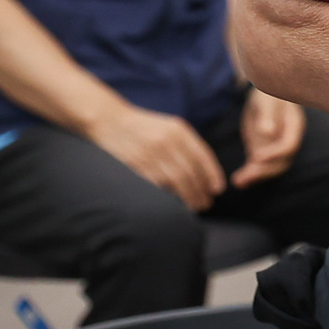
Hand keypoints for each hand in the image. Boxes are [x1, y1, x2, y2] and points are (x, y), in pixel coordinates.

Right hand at [85, 103, 225, 210]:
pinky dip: (167, 197)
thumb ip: (187, 144)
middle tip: (206, 204)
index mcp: (179, 130)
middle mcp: (167, 141)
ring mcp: (150, 154)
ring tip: (194, 207)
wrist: (111, 121)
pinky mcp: (134, 166)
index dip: (212, 175)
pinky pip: (156, 185)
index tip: (217, 190)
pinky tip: (173, 205)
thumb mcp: (171, 127)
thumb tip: (205, 171)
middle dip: (200, 191)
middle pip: (190, 172)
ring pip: (175, 181)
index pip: (202, 156)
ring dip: (187, 197)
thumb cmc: (144, 127)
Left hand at [233, 87, 307, 187]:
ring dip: (256, 177)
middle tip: (245, 176)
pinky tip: (237, 181)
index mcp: (293, 125)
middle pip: (281, 162)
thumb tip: (267, 132)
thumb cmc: (267, 91)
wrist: (264, 96)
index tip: (256, 157)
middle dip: (263, 171)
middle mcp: (288, 139)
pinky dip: (250, 175)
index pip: (289, 145)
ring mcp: (276, 147)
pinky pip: (260, 167)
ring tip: (238, 182)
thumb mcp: (266, 98)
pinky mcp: (264, 151)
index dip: (275, 154)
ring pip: (270, 168)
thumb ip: (267, 113)